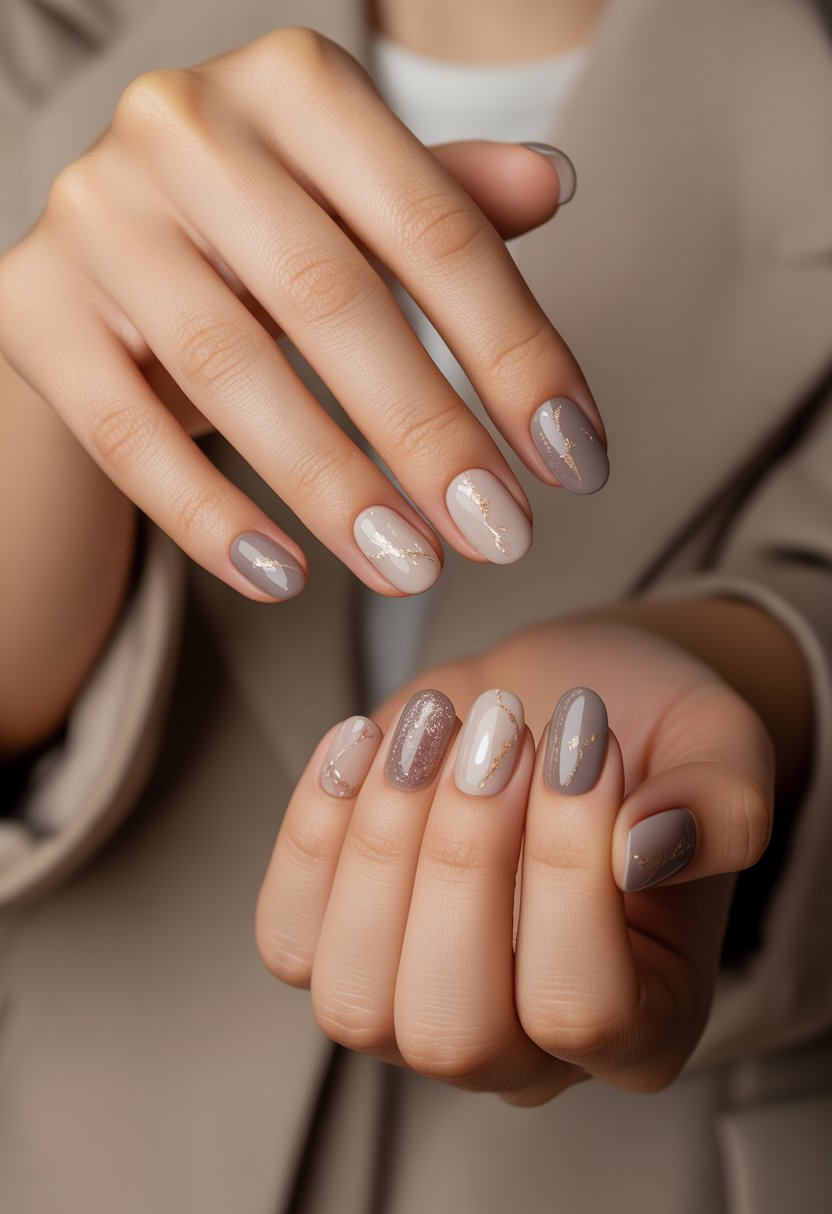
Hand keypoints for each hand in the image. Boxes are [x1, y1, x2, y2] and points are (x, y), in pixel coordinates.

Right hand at [0, 28, 604, 602]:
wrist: (111, 264)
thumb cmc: (264, 240)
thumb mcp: (356, 208)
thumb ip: (444, 201)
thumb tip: (555, 181)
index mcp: (294, 85)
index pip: (433, 229)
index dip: (516, 354)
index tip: (576, 460)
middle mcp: (184, 126)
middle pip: (331, 301)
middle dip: (430, 435)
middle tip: (502, 537)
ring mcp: (96, 214)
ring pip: (229, 371)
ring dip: (333, 489)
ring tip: (412, 570)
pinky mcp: (32, 307)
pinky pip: (128, 432)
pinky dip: (208, 517)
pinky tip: (284, 579)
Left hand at [256, 616, 772, 1103]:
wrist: (556, 706)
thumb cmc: (644, 738)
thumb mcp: (719, 749)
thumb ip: (721, 807)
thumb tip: (644, 849)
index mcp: (643, 1023)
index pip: (583, 1009)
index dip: (567, 867)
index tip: (583, 737)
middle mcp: (523, 1049)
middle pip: (452, 1031)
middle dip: (462, 861)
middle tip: (499, 730)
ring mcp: (417, 1008)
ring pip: (354, 1000)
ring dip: (382, 842)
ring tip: (432, 726)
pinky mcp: (340, 948)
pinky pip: (288, 936)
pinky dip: (311, 831)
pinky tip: (365, 739)